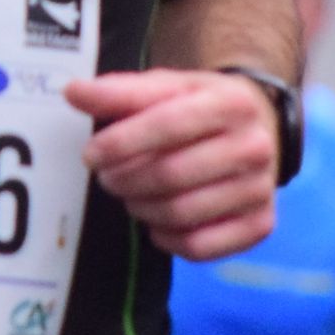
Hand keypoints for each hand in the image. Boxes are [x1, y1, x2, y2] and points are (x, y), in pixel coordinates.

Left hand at [66, 69, 278, 259]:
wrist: (257, 128)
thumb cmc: (201, 108)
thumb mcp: (167, 88)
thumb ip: (119, 92)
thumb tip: (74, 92)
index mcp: (230, 103)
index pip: (167, 124)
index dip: (121, 143)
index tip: (91, 154)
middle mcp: (254, 146)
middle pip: (171, 175)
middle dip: (126, 180)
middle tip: (107, 178)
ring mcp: (260, 189)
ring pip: (181, 213)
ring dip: (141, 208)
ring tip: (131, 196)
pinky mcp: (260, 225)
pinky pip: (200, 246)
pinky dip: (167, 239)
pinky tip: (158, 221)